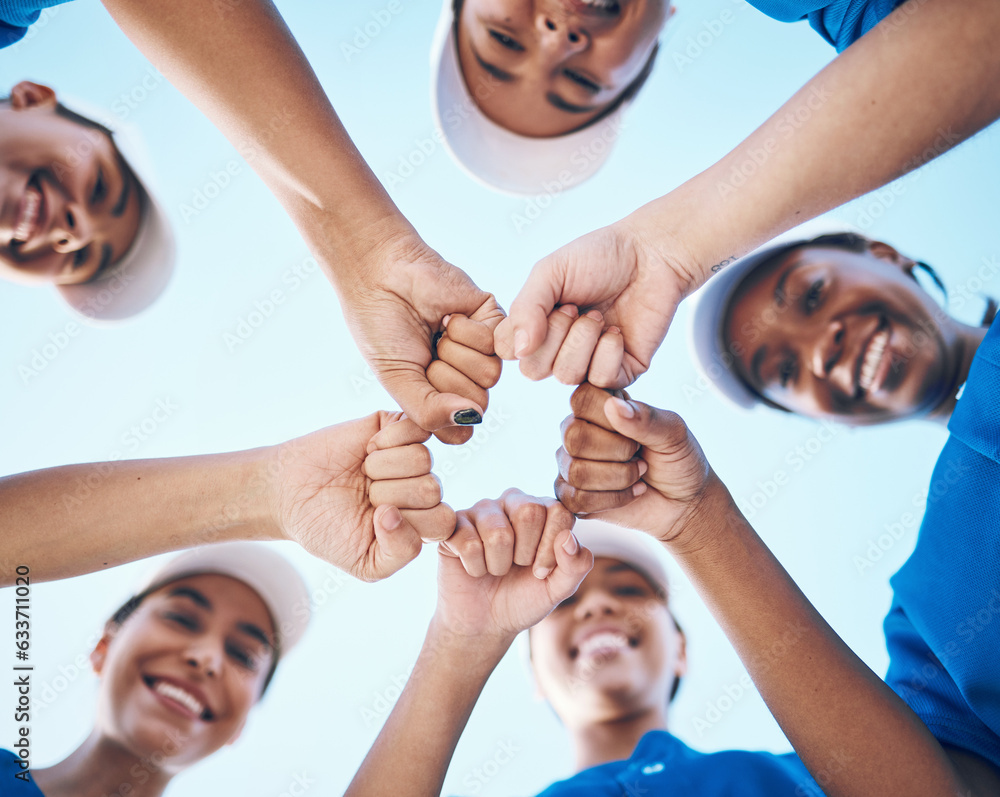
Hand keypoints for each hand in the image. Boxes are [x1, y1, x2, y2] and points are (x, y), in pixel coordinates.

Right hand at [271, 412, 455, 580]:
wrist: (288, 493)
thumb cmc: (327, 529)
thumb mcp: (366, 563)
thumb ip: (400, 552)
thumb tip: (398, 513)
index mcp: (422, 523)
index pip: (444, 522)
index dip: (410, 522)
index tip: (377, 520)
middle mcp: (422, 488)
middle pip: (432, 489)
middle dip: (388, 494)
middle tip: (365, 495)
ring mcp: (412, 456)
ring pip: (422, 458)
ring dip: (382, 468)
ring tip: (363, 473)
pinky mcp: (399, 426)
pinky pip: (417, 427)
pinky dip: (387, 440)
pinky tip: (368, 449)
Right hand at [338, 236, 504, 444]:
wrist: (381, 276)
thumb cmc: (381, 328)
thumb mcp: (397, 380)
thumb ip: (428, 412)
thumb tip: (474, 418)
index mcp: (440, 396)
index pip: (461, 430)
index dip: (439, 413)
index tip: (415, 385)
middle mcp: (464, 376)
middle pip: (478, 403)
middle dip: (443, 378)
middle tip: (424, 352)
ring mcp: (481, 350)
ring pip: (490, 377)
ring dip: (454, 354)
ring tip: (435, 333)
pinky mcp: (493, 321)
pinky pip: (495, 345)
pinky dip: (465, 331)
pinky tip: (448, 317)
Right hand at [434, 490, 592, 641]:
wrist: (485, 623)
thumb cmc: (523, 598)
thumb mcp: (557, 589)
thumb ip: (576, 566)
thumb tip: (569, 538)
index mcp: (544, 510)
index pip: (559, 511)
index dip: (551, 549)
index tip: (541, 571)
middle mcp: (513, 502)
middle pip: (529, 511)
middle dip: (525, 554)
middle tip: (516, 567)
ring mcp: (482, 510)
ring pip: (498, 532)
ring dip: (498, 565)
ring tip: (494, 570)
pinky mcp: (454, 525)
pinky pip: (469, 543)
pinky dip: (475, 568)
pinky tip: (474, 569)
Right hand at [494, 223, 688, 388]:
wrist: (652, 254)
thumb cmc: (599, 257)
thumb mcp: (549, 272)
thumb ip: (526, 307)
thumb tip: (519, 350)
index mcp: (535, 326)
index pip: (507, 352)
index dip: (521, 332)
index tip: (547, 301)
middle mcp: (558, 349)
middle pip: (534, 371)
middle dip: (555, 335)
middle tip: (575, 307)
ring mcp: (588, 363)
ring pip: (567, 376)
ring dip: (583, 340)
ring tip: (599, 316)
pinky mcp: (621, 372)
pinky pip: (601, 379)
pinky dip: (608, 351)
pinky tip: (617, 330)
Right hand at [555, 384, 717, 543]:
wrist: (684, 502)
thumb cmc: (678, 461)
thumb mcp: (673, 433)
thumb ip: (646, 418)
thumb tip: (614, 406)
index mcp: (600, 405)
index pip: (582, 398)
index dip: (610, 417)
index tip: (636, 429)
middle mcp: (578, 430)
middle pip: (574, 437)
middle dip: (618, 451)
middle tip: (639, 454)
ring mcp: (570, 463)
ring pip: (577, 471)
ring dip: (620, 478)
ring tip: (638, 473)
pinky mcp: (571, 496)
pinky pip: (576, 499)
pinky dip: (614, 499)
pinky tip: (630, 493)